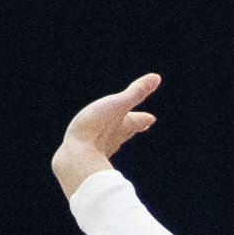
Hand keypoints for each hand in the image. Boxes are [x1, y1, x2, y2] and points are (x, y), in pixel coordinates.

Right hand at [52, 72, 160, 192]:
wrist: (76, 156)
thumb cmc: (97, 127)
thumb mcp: (118, 104)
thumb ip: (136, 92)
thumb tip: (156, 77)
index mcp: (123, 126)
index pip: (138, 121)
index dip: (144, 118)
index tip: (151, 118)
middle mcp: (114, 138)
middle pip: (127, 132)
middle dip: (133, 127)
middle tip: (141, 126)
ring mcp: (100, 148)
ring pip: (111, 141)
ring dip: (116, 138)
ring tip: (117, 136)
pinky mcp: (84, 155)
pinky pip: (93, 149)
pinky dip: (97, 146)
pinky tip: (91, 148)